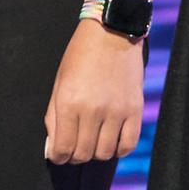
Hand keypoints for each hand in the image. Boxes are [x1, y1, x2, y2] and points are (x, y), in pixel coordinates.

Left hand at [44, 19, 146, 164]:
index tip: (59, 154)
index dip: (58, 157)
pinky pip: (128, 145)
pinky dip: (118, 149)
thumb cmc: (80, 55)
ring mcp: (116, 111)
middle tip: (74, 148)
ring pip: (105, 153)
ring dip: (96, 153)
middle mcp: (92, 110)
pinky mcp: (135, 110)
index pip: (62, 148)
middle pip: (83, 154)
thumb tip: (53, 146)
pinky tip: (111, 140)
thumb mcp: (59, 82)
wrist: (112, 32)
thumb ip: (54, 116)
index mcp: (68, 102)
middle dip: (75, 156)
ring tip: (92, 141)